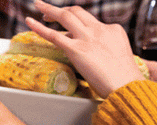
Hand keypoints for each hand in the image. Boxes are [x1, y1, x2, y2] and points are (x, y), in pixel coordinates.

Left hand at [26, 0, 144, 97]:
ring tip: (38, 5)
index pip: (91, 21)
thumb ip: (105, 48)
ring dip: (49, 10)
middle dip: (61, 10)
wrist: (126, 85)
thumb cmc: (124, 78)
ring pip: (65, 16)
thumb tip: (91, 52)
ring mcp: (87, 38)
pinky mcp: (76, 50)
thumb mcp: (119, 54)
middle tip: (48, 12)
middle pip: (77, 11)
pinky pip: (53, 35)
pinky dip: (39, 27)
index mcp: (113, 29)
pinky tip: (30, 21)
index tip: (69, 28)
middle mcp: (99, 30)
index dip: (77, 23)